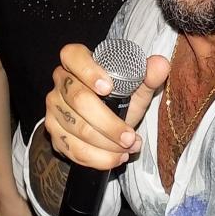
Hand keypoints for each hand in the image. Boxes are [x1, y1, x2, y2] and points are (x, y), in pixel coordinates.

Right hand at [45, 43, 170, 170]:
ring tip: (129, 147)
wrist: (103, 122)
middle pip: (78, 100)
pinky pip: (73, 149)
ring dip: (107, 144)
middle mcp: (60, 81)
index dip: (88, 71)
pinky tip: (116, 157)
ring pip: (77, 129)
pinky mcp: (53, 131)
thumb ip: (148, 75)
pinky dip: (98, 158)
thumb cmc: (118, 97)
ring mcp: (53, 107)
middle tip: (130, 137)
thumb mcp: (135, 86)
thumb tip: (161, 64)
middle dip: (108, 123)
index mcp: (75, 61)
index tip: (109, 87)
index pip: (73, 57)